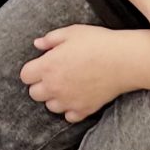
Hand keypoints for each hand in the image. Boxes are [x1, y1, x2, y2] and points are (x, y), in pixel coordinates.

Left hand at [20, 25, 134, 121]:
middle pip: (34, 94)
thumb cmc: (98, 42)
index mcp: (47, 66)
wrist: (124, 60)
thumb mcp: (72, 32)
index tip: (42, 65)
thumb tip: (38, 44)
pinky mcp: (83, 109)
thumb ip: (51, 39)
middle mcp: (54, 87)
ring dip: (55, 97)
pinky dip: (71, 109)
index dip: (32, 70)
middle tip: (55, 74)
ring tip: (68, 85)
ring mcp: (68, 100)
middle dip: (41, 85)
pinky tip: (78, 96)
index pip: (25, 76)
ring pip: (50, 106)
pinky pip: (69, 116)